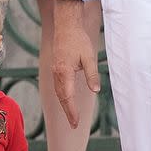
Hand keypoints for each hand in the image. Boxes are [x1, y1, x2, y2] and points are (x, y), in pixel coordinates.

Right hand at [52, 0, 99, 125]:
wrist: (66, 25)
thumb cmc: (78, 40)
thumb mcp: (89, 57)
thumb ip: (92, 75)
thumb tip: (96, 91)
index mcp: (64, 72)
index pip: (68, 97)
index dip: (72, 111)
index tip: (76, 122)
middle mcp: (57, 73)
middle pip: (61, 97)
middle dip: (68, 112)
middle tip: (74, 125)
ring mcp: (54, 70)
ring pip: (59, 92)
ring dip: (65, 104)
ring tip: (72, 115)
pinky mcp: (56, 68)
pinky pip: (58, 86)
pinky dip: (63, 95)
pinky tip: (67, 99)